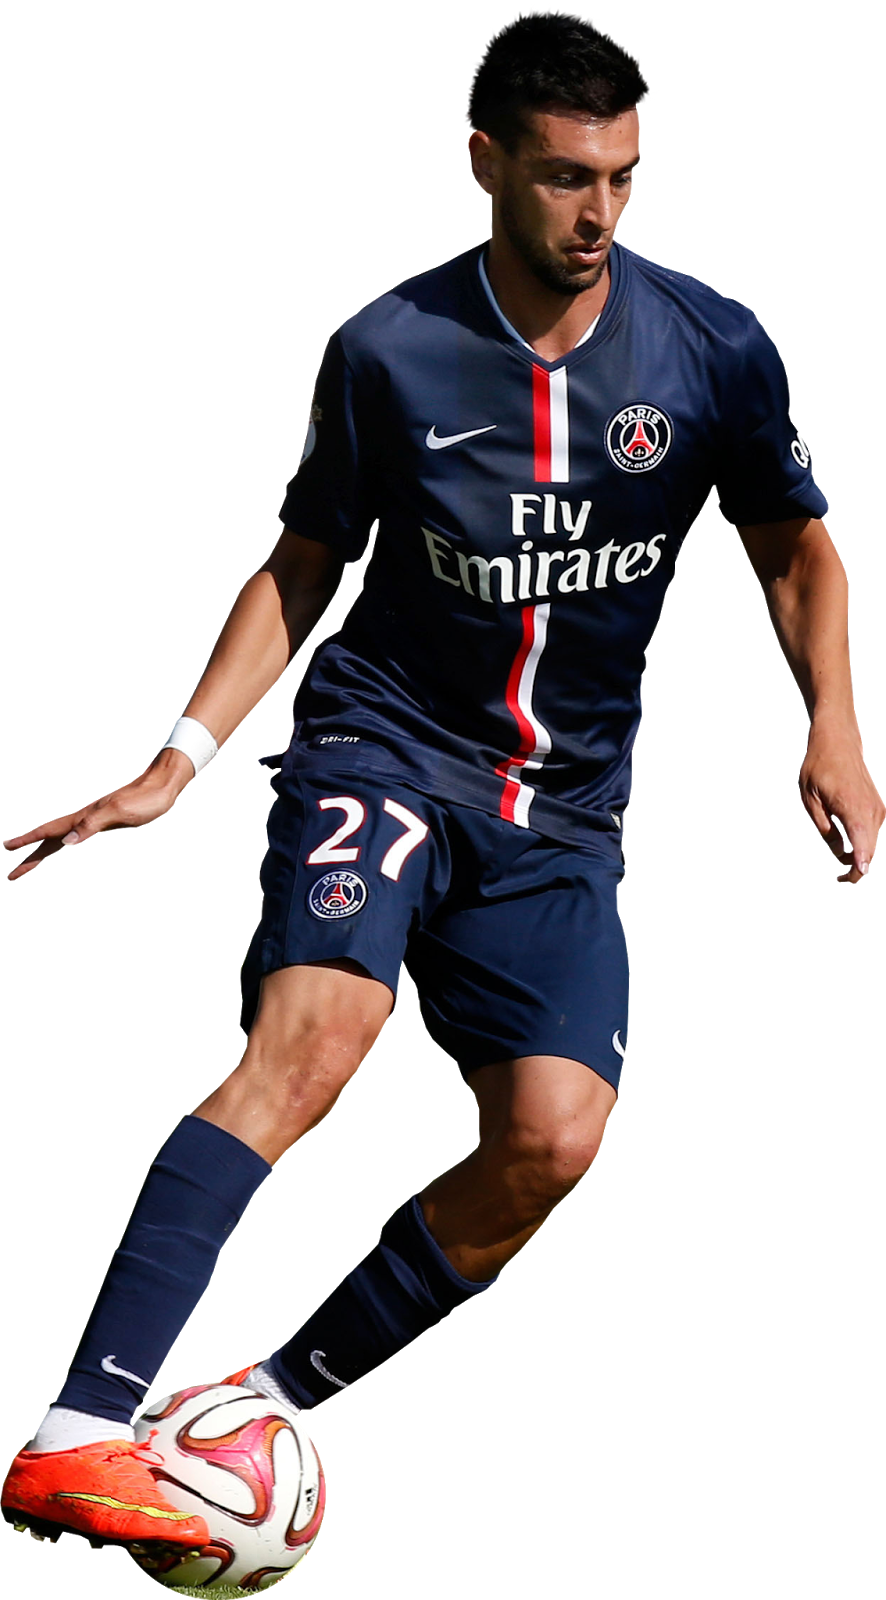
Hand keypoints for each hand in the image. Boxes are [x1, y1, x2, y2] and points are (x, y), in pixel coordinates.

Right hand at [3, 759, 187, 881]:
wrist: (163, 785)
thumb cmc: (145, 800)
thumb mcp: (119, 813)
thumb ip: (92, 826)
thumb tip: (66, 843)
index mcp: (84, 817)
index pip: (49, 831)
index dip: (28, 841)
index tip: (6, 848)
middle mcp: (85, 818)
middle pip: (51, 838)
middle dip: (30, 855)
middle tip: (12, 873)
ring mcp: (95, 820)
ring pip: (61, 838)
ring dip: (44, 850)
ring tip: (29, 861)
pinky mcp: (106, 822)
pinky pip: (76, 837)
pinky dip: (64, 844)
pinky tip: (66, 846)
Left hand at [799, 725, 884, 883]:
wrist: (838, 741)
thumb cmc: (819, 768)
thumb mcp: (811, 802)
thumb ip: (826, 831)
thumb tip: (840, 854)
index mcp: (854, 810)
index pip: (863, 848)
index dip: (857, 869)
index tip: (848, 878)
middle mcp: (872, 812)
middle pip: (869, 851)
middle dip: (854, 865)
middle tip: (837, 875)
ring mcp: (878, 809)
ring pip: (871, 843)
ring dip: (856, 851)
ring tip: (834, 840)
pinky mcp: (879, 808)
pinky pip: (870, 832)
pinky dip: (860, 839)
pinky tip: (843, 828)